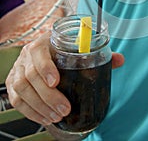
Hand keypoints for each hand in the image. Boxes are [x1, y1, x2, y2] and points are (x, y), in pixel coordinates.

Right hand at [6, 33, 124, 125]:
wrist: (43, 50)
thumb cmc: (61, 50)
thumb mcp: (77, 48)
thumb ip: (98, 53)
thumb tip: (120, 60)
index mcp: (42, 42)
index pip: (38, 52)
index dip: (45, 67)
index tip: (55, 81)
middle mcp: (27, 55)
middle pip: (30, 75)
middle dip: (47, 96)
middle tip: (64, 108)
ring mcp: (17, 69)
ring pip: (21, 90)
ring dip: (39, 106)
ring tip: (56, 116)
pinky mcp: (13, 83)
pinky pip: (17, 100)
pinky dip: (30, 112)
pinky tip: (45, 118)